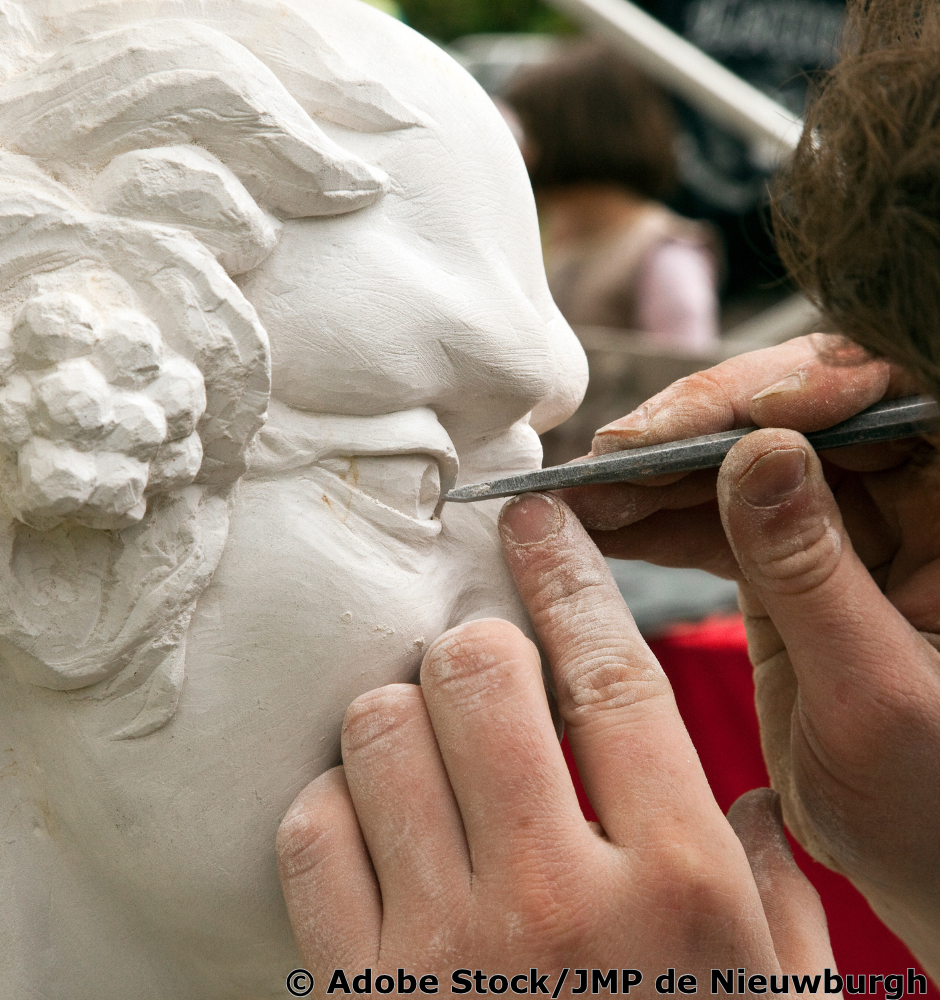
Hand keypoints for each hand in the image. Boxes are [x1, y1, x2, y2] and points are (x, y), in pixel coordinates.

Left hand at [277, 495, 831, 985]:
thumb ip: (775, 902)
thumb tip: (750, 807)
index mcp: (679, 890)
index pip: (614, 671)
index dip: (571, 575)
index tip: (539, 518)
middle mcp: (559, 900)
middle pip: (478, 671)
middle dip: (476, 649)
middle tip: (482, 674)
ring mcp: (445, 948)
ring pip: (380, 729)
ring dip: (400, 719)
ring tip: (427, 754)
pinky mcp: (358, 992)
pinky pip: (311, 827)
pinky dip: (335, 807)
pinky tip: (374, 834)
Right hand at [563, 334, 939, 971]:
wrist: (922, 870)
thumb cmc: (932, 805)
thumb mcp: (874, 693)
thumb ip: (811, 572)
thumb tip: (759, 449)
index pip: (896, 405)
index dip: (811, 388)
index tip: (729, 418)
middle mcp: (909, 501)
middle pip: (800, 420)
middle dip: (701, 432)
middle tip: (615, 456)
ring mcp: (843, 528)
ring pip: (742, 464)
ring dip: (660, 474)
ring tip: (585, 491)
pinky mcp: (786, 562)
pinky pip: (715, 518)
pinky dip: (654, 518)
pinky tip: (600, 521)